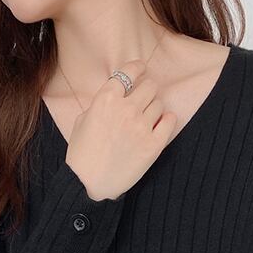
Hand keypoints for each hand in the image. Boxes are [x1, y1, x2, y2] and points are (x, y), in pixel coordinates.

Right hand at [64, 58, 177, 200]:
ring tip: (147, 117)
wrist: (88, 183)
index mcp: (105, 99)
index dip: (137, 68)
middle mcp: (125, 109)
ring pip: (159, 103)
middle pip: (149, 85)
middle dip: (147, 89)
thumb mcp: (83, 120)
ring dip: (154, 107)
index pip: (129, 72)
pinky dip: (167, 119)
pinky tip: (162, 122)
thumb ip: (101, 103)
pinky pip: (170, 121)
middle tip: (144, 98)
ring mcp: (141, 127)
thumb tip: (116, 96)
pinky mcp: (153, 145)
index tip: (141, 69)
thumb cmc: (82, 154)